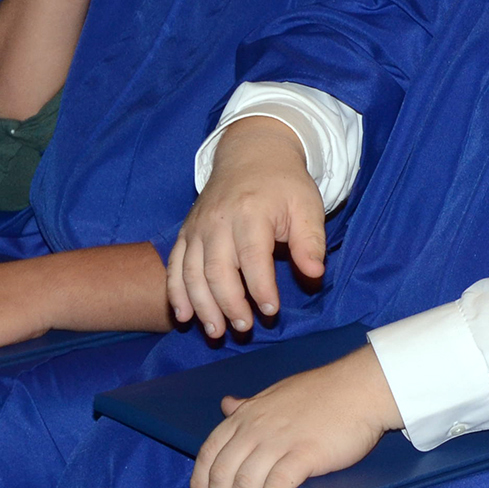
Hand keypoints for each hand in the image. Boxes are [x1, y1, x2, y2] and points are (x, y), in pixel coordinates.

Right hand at [168, 116, 326, 335]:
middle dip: (229, 303)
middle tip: (244, 328)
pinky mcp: (186, 233)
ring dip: (201, 305)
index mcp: (250, 212)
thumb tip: (315, 274)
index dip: (260, 287)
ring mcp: (197, 227)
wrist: (252, 155)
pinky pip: (174, 265)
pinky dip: (175, 292)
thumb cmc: (285, 185)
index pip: (253, 256)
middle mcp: (217, 221)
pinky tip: (184, 316)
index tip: (271, 310)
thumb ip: (311, 241)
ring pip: (191, 271)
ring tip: (215, 332)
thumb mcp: (307, 206)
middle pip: (217, 268)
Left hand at [189, 346, 399, 487]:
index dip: (200, 484)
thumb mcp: (276, 393)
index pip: (209, 453)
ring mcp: (279, 441)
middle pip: (223, 475)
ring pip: (245, 485)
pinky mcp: (304, 454)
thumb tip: (225, 405)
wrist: (362, 387)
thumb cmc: (324, 391)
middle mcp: (255, 428)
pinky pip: (276, 487)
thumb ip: (248, 406)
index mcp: (246, 415)